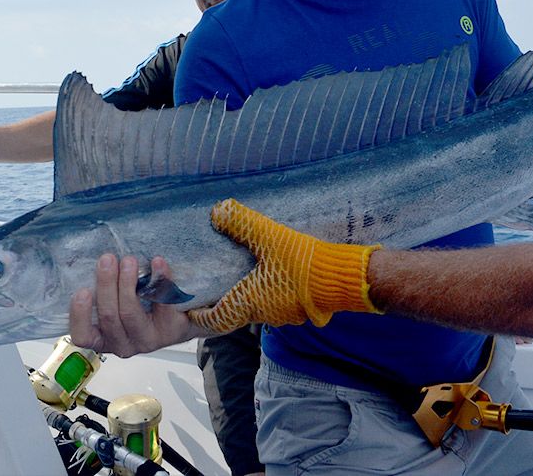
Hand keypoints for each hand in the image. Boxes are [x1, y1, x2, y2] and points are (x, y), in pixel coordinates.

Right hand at [69, 255, 202, 356]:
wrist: (180, 318)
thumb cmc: (141, 307)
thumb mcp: (117, 303)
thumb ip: (106, 290)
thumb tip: (97, 260)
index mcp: (103, 338)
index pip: (82, 336)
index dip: (80, 315)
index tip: (82, 290)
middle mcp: (123, 344)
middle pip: (109, 316)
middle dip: (106, 285)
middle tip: (107, 259)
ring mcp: (147, 340)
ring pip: (131, 313)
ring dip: (127, 283)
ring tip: (129, 260)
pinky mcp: (170, 331)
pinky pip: (162, 303)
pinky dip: (159, 280)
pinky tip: (157, 263)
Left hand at [188, 199, 380, 332]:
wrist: (344, 279)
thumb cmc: (304, 262)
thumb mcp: (269, 236)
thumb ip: (242, 224)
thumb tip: (217, 212)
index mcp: (250, 301)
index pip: (216, 319)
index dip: (200, 316)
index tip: (188, 309)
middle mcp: (264, 313)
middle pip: (234, 314)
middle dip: (220, 303)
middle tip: (210, 288)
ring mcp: (284, 313)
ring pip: (256, 308)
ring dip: (244, 296)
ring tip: (237, 277)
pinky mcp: (301, 307)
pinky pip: (275, 302)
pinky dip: (264, 292)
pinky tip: (269, 274)